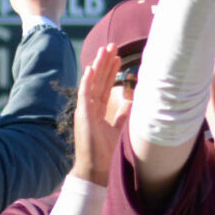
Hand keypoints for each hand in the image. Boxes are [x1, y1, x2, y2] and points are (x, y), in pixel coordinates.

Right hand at [71, 43, 124, 184]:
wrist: (95, 169)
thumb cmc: (105, 152)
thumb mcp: (119, 129)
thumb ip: (122, 115)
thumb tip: (131, 102)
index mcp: (97, 110)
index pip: (105, 86)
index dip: (111, 71)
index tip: (119, 57)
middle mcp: (90, 107)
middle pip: (99, 80)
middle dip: (106, 63)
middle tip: (112, 46)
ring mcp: (85, 110)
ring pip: (92, 83)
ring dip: (98, 66)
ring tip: (104, 50)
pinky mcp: (82, 115)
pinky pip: (84, 94)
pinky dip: (87, 81)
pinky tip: (90, 68)